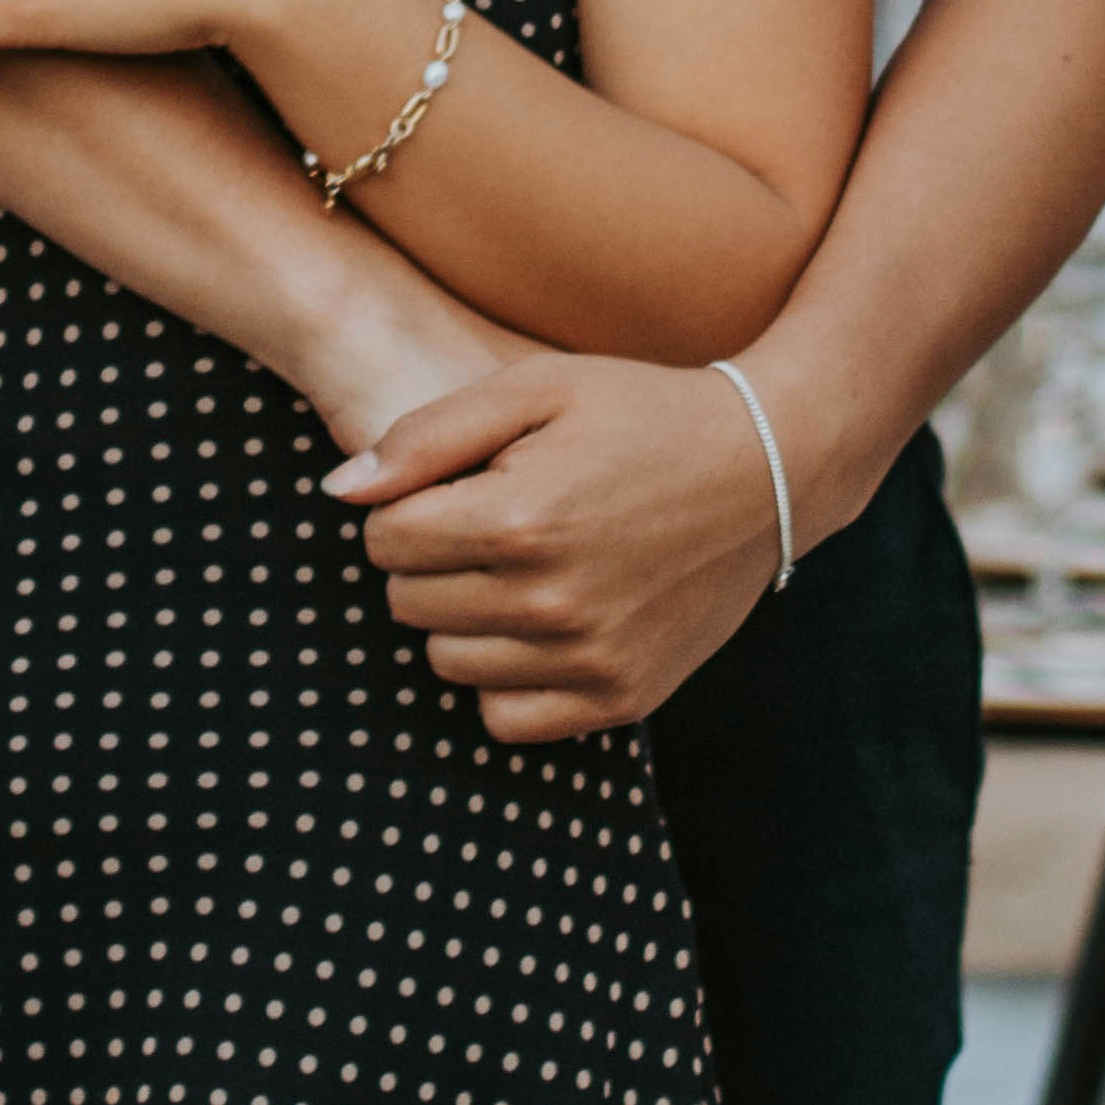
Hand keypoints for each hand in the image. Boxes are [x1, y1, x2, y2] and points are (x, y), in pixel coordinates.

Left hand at [327, 350, 785, 741]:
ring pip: (446, 662)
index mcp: (520, 517)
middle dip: (428, 558)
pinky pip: (505, 717)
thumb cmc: (641, 413)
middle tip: (489, 519)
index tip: (456, 484)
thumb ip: (426, 435)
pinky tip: (537, 622)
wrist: (766, 467)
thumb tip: (338, 492)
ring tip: (517, 566)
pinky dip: (504, 675)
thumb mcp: (535, 387)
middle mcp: (551, 601)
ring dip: (462, 616)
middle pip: (407, 603)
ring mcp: (589, 659)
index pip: (384, 541)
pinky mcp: (621, 698)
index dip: (407, 505)